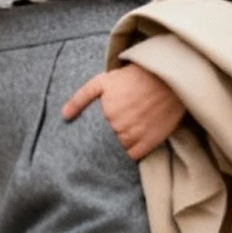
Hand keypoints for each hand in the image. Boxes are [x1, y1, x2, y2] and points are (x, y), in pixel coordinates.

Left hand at [62, 63, 184, 161]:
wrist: (167, 77)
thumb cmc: (134, 77)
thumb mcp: (103, 81)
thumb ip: (81, 97)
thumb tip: (64, 115)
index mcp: (106, 112)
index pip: (96, 133)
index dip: (103, 127)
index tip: (111, 120)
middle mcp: (119, 126)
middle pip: (110, 140)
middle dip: (115, 132)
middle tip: (126, 119)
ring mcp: (136, 134)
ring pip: (122, 148)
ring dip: (126, 141)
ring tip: (134, 126)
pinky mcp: (151, 140)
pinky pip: (136, 155)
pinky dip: (137, 149)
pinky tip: (141, 136)